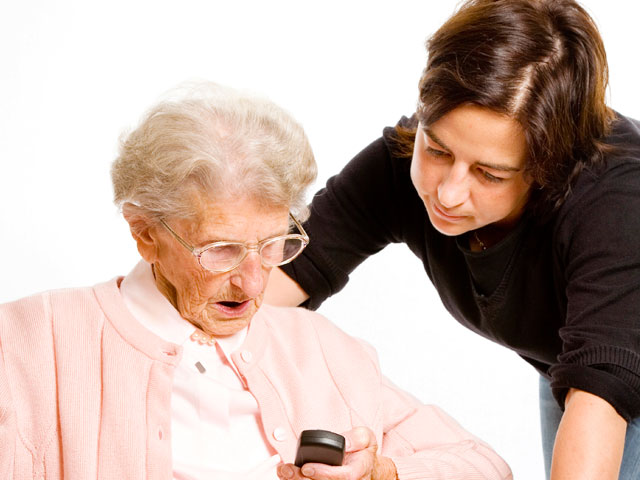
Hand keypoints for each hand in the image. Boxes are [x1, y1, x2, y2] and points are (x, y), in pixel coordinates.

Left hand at [277, 426, 396, 479]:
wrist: (365, 465)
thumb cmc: (363, 451)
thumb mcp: (366, 438)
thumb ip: (356, 438)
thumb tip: (344, 442)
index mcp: (359, 470)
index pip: (344, 477)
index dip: (323, 473)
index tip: (307, 467)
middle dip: (303, 479)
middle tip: (288, 470)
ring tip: (284, 471)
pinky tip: (288, 476)